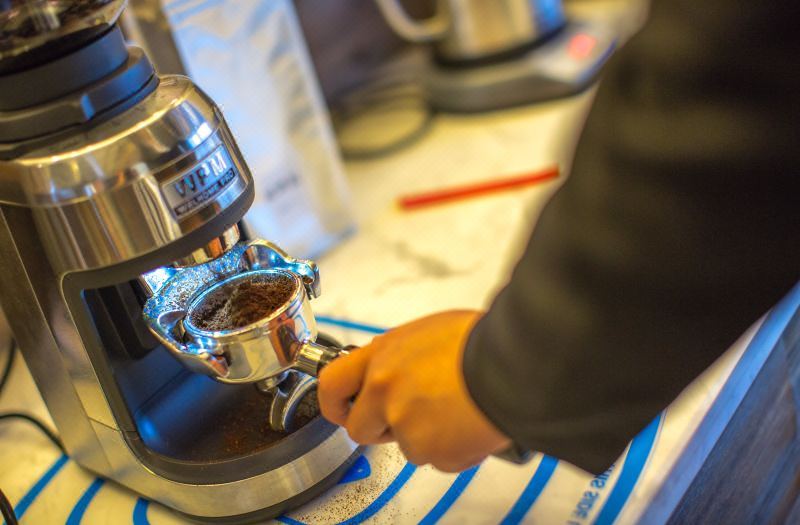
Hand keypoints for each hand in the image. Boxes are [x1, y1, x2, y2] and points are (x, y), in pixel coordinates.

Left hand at [318, 310, 510, 471]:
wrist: (512, 363)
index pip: (331, 384)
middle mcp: (385, 391)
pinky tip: (469, 423)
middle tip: (410, 415)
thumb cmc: (479, 341)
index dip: (333, 403)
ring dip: (425, 435)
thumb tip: (396, 368)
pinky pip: (436, 458)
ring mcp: (405, 425)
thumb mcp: (426, 333)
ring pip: (404, 445)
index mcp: (382, 356)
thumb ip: (399, 357)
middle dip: (381, 427)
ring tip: (456, 409)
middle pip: (360, 428)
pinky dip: (452, 448)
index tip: (341, 410)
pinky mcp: (431, 451)